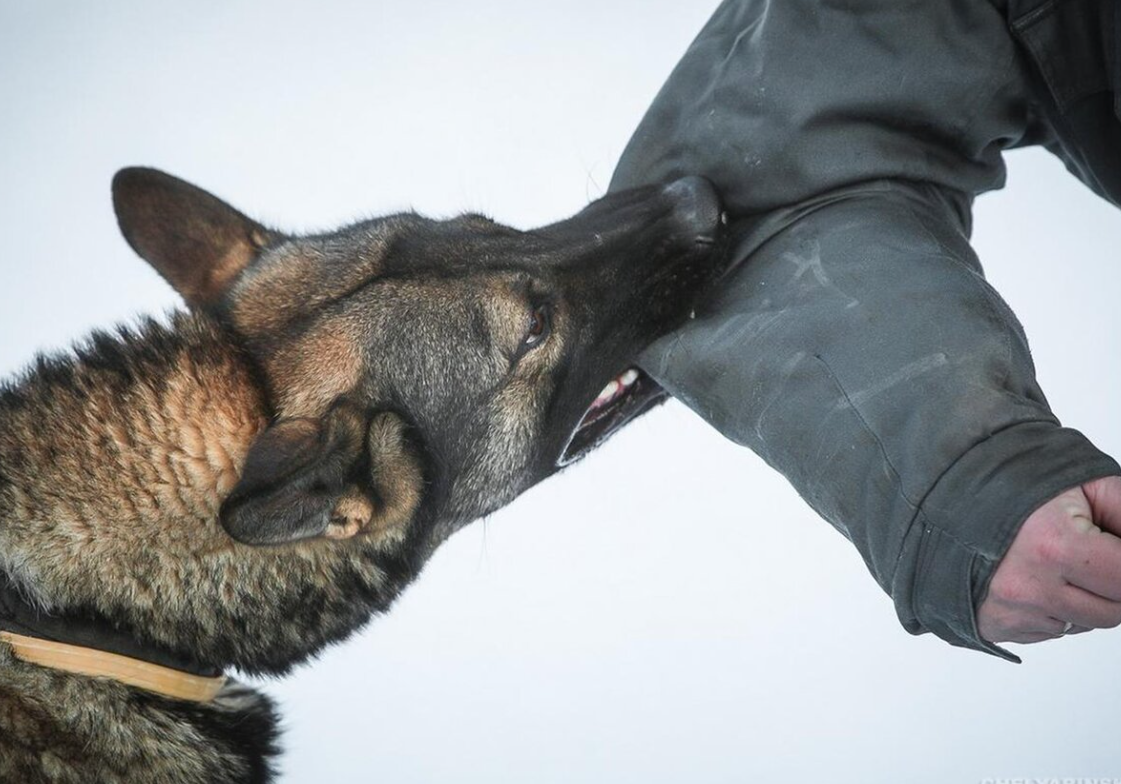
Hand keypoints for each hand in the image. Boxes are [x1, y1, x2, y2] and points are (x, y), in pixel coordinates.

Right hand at [977, 476, 1120, 643]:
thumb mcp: (1081, 484)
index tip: (1115, 552)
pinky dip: (1054, 609)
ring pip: (1084, 624)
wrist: (942, 498)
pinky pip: (1050, 630)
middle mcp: (1029, 587)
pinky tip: (1035, 577)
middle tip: (1091, 552)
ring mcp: (1010, 612)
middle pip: (1114, 611)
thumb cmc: (1009, 486)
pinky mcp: (993, 626)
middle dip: (1114, 584)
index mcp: (1054, 547)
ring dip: (1085, 598)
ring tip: (1060, 562)